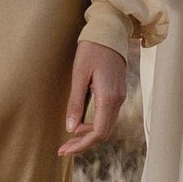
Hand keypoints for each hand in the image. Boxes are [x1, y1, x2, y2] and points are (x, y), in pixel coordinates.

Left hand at [58, 42, 127, 157]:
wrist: (109, 32)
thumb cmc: (92, 50)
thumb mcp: (78, 75)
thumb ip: (75, 103)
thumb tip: (70, 128)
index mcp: (108, 98)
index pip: (97, 133)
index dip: (81, 145)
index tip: (64, 149)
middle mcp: (117, 100)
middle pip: (103, 134)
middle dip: (84, 144)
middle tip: (63, 149)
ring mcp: (120, 97)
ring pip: (106, 127)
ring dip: (89, 136)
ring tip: (69, 138)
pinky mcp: (117, 93)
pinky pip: (108, 117)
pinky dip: (94, 125)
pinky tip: (81, 124)